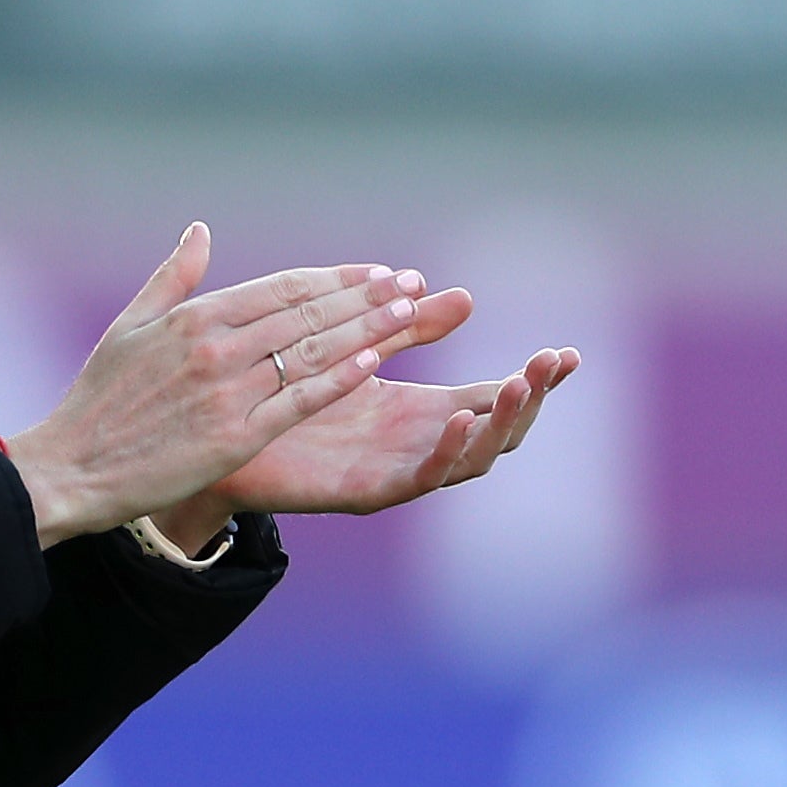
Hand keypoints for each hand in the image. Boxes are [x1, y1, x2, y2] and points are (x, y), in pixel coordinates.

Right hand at [0, 224, 434, 547]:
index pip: (283, 288)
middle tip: (411, 284)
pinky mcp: (236, 437)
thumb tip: (200, 230)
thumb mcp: (129, 327)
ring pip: (314, 353)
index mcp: (194, 318)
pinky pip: (299, 402)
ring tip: (410, 315)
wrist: (71, 467)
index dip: (335, 278)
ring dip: (367, 330)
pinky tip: (373, 364)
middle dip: (367, 297)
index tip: (376, 272)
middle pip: (308, 313)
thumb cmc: (98, 400)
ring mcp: (228, 393)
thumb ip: (173, 277)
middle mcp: (216, 348)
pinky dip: (338, 380)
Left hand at [204, 289, 580, 516]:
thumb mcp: (357, 348)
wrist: (216, 434)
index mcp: (419, 410)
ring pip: (468, 460)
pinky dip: (444, 453)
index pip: (494, 397)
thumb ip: (407, 326)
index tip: (570, 354)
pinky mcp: (363, 490)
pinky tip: (458, 420)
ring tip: (517, 386)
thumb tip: (464, 296)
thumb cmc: (282, 393)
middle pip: (496, 432)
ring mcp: (394, 470)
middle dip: (530, 401)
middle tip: (550, 365)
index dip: (535, 379)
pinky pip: (417, 480)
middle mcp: (415, 444)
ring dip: (496, 425)